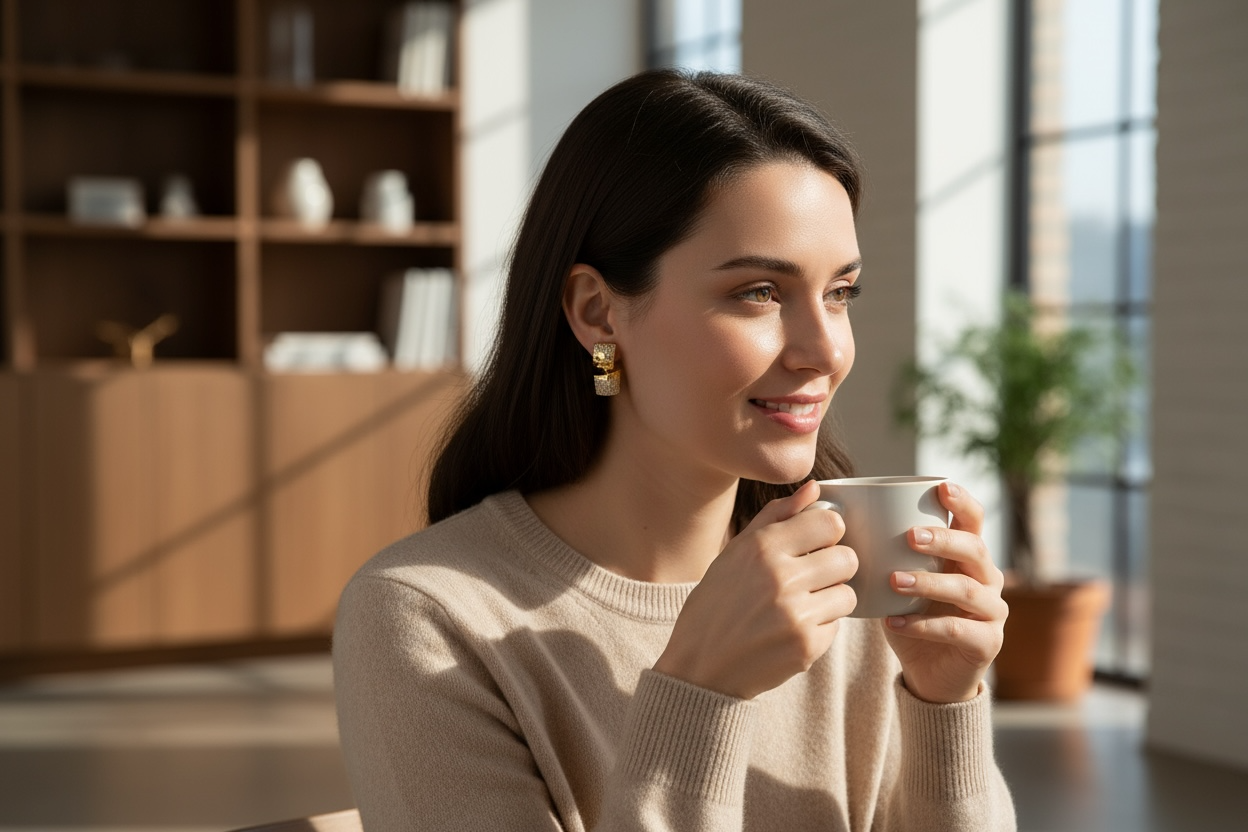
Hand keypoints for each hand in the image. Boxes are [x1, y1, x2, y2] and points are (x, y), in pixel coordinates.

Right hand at [654, 480, 858, 699]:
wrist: (700, 667)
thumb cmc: (716, 604)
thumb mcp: (735, 552)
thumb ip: (777, 516)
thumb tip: (816, 488)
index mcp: (762, 547)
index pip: (831, 522)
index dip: (826, 533)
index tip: (814, 545)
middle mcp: (781, 577)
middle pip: (847, 558)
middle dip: (833, 567)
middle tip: (809, 579)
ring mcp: (796, 614)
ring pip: (847, 594)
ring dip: (830, 599)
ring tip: (801, 606)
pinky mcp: (806, 646)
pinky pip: (837, 626)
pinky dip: (820, 628)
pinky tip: (792, 630)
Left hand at [882, 481, 1007, 703]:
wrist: (929, 674)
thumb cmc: (911, 617)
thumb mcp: (898, 582)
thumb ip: (884, 555)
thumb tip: (835, 520)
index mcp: (968, 557)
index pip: (974, 521)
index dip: (963, 502)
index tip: (941, 487)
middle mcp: (987, 579)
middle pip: (975, 550)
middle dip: (944, 540)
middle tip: (910, 537)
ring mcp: (992, 612)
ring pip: (967, 589)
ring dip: (929, 582)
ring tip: (894, 580)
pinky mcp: (987, 643)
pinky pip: (957, 629)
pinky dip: (923, 625)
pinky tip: (894, 622)